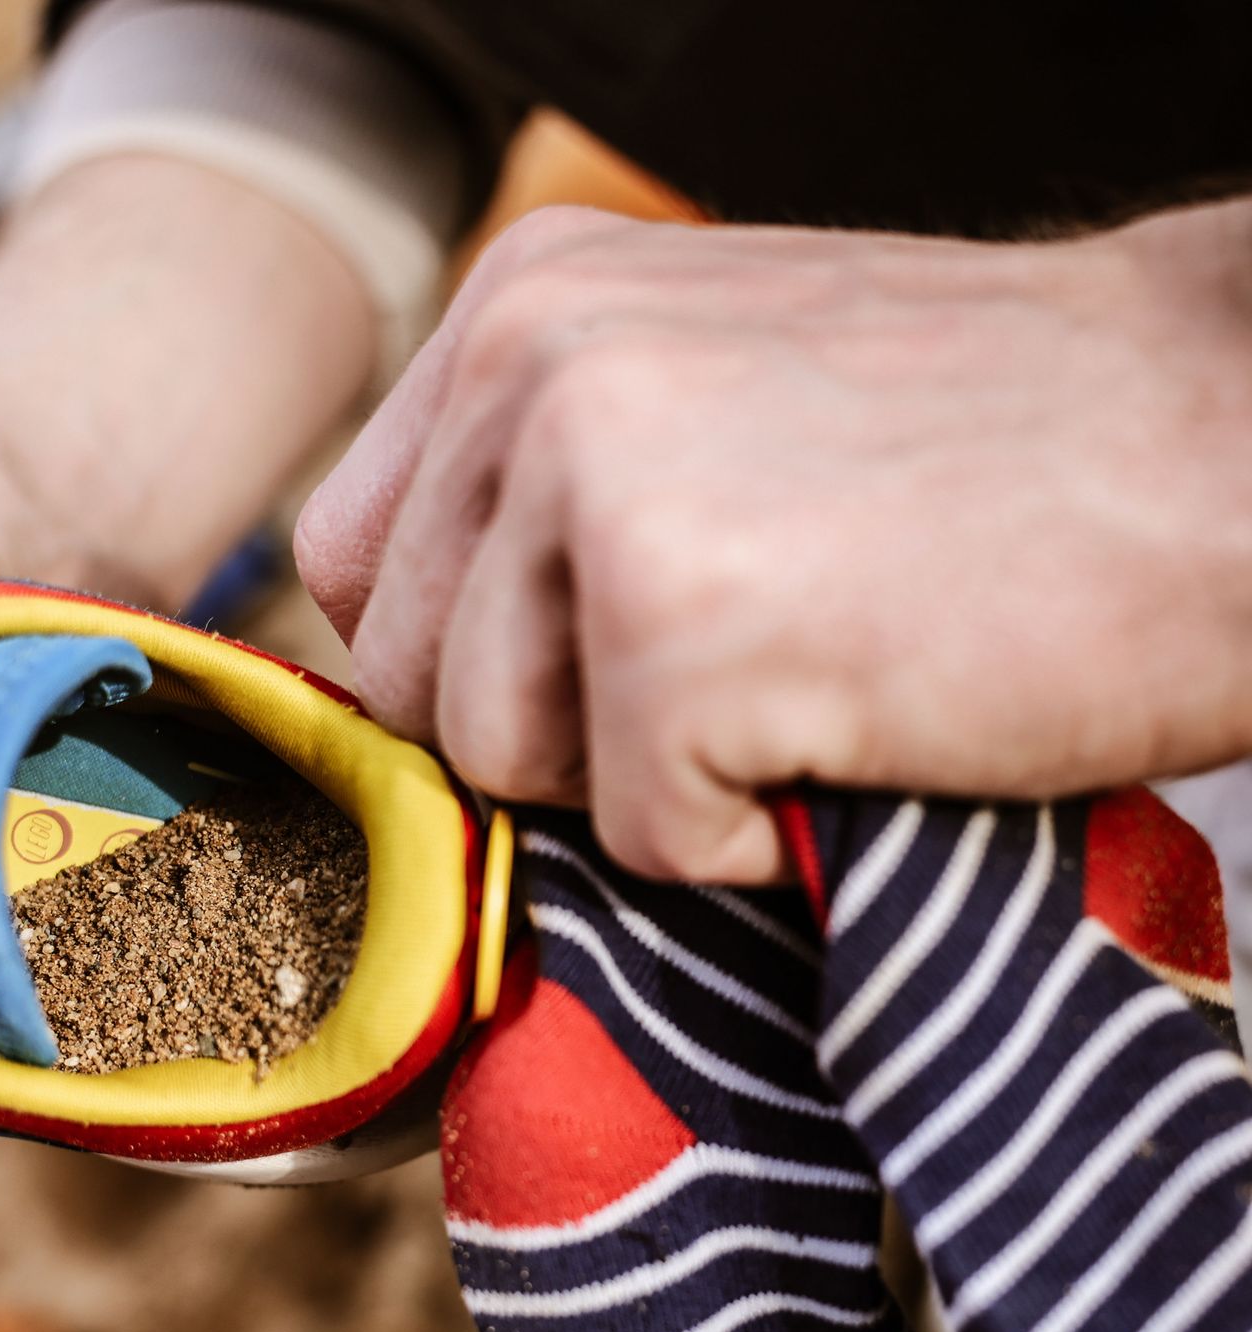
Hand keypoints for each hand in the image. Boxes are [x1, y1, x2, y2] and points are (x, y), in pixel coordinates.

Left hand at [295, 200, 1251, 882]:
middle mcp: (527, 364)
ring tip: (802, 677)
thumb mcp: (704, 390)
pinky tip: (856, 725)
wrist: (1233, 444)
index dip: (466, 656)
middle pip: (410, 680)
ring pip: (496, 768)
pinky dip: (749, 836)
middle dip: (553, 731)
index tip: (598, 662)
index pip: (356, 565)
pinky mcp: (680, 624)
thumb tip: (408, 663)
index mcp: (518, 303)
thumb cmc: (986, 448)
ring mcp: (595, 485)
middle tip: (738, 665)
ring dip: (647, 779)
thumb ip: (536, 487)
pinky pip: (637, 840)